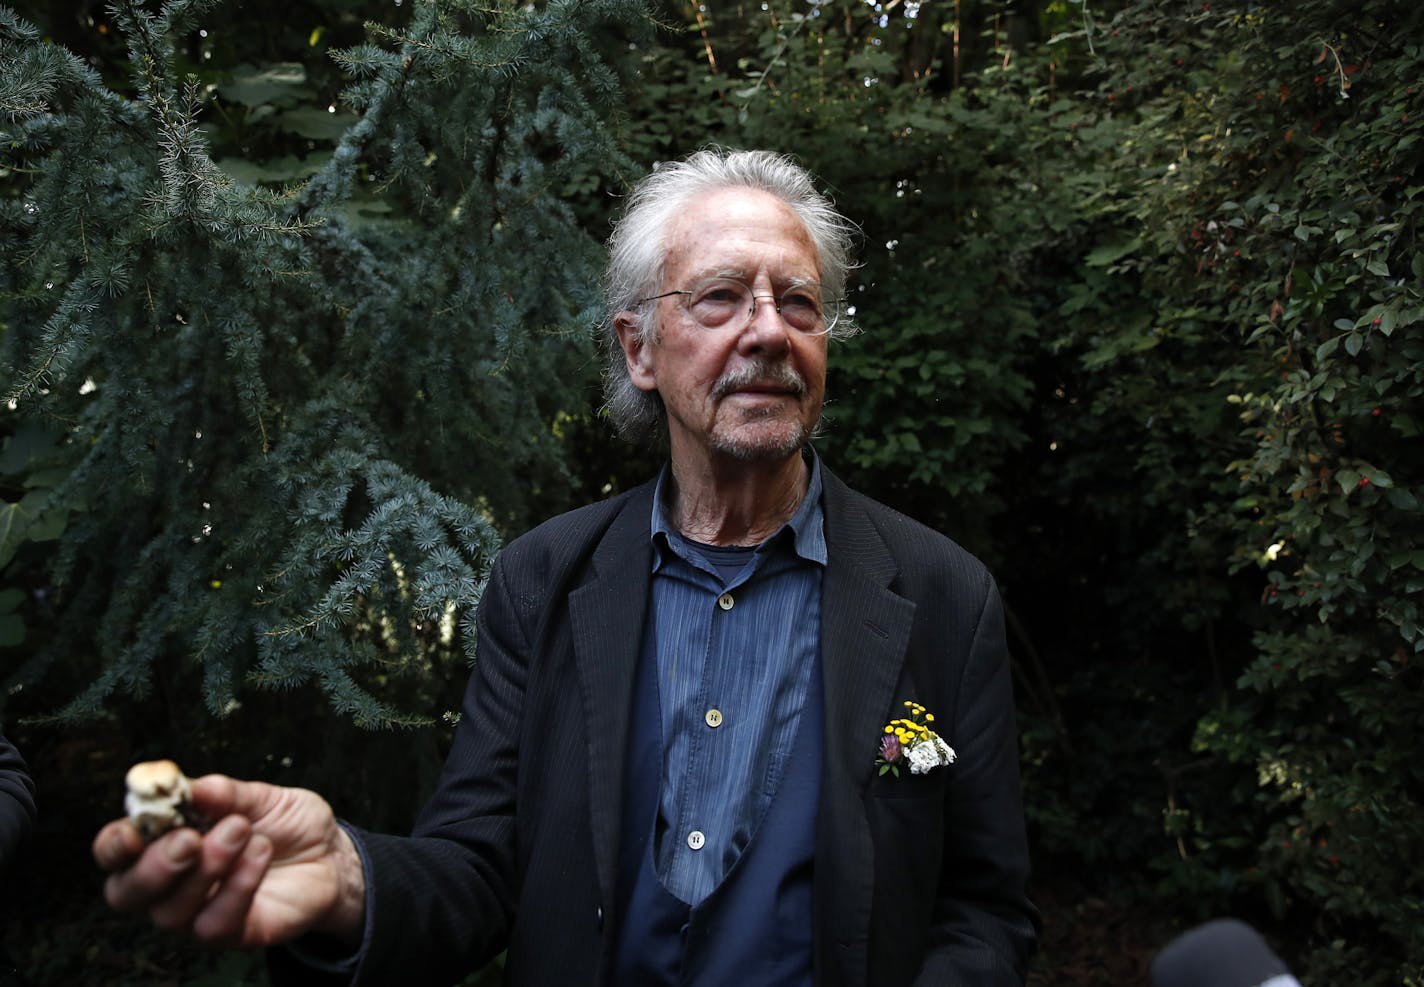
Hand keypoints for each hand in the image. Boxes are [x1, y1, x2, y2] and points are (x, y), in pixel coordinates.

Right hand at [92, 775, 365, 948]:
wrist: (332, 854)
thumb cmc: (285, 823)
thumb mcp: (259, 796)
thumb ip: (222, 793)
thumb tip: (187, 785)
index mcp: (164, 841)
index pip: (115, 853)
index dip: (114, 845)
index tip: (132, 830)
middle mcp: (169, 884)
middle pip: (126, 893)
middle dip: (153, 866)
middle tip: (190, 838)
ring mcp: (196, 914)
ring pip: (169, 913)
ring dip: (206, 869)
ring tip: (242, 831)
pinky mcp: (230, 934)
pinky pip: (215, 923)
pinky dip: (237, 886)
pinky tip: (260, 854)